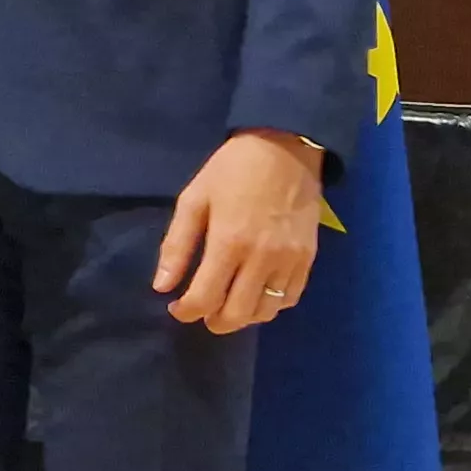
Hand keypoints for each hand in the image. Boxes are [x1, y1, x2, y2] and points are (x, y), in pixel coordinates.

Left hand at [155, 129, 323, 333]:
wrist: (285, 148)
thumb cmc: (232, 170)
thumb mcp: (194, 199)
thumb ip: (176, 245)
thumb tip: (162, 287)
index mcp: (229, 242)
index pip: (205, 298)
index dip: (186, 312)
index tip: (177, 307)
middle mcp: (261, 259)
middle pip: (237, 314)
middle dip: (214, 321)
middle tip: (203, 312)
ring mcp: (289, 261)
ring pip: (266, 312)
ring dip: (243, 317)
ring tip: (228, 304)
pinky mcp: (308, 258)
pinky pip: (290, 298)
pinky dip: (271, 305)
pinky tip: (256, 294)